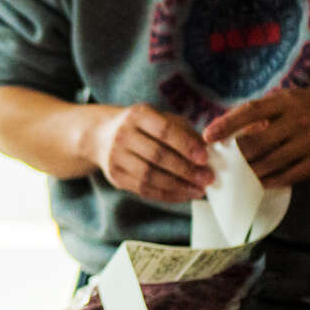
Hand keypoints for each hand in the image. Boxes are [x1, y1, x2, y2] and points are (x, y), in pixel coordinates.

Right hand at [89, 104, 212, 200]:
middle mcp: (123, 134)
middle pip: (157, 156)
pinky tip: (183, 195)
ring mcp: (116, 157)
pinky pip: (144, 190)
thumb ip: (184, 132)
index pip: (164, 130)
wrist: (101, 136)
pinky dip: (167, 195)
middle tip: (208, 178)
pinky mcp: (115, 176)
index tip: (205, 158)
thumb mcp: (160, 118)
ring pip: (150, 176)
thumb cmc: (143, 127)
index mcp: (138, 115)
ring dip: (178, 186)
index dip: (186, 145)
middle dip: (186, 170)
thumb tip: (208, 151)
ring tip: (199, 190)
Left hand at [203, 86, 309, 187]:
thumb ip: (263, 113)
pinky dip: (274, 180)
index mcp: (287, 101)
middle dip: (236, 156)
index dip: (226, 124)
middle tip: (220, 164)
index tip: (207, 136)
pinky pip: (293, 174)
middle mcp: (298, 119)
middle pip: (258, 142)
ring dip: (251, 171)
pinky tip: (261, 183)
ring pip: (273, 162)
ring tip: (236, 177)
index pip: (250, 111)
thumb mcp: (289, 99)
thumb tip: (230, 131)